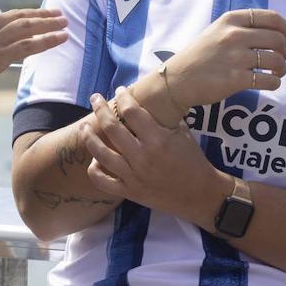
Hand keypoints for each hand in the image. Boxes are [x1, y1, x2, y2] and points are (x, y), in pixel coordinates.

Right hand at [0, 8, 67, 106]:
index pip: (0, 17)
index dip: (18, 16)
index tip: (30, 17)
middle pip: (19, 16)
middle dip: (40, 14)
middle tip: (57, 13)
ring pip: (28, 27)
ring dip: (49, 23)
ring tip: (64, 22)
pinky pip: (29, 45)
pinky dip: (48, 40)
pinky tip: (61, 38)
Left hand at [82, 87, 228, 221]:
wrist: (200, 194)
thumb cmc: (193, 160)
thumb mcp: (182, 133)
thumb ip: (162, 118)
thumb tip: (144, 101)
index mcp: (157, 140)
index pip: (131, 112)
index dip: (123, 97)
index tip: (119, 90)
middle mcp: (142, 157)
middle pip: (111, 127)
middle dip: (100, 108)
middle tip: (95, 98)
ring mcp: (133, 176)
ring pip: (100, 153)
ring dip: (89, 136)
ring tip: (85, 126)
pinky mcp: (129, 192)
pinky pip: (102, 181)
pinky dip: (94, 169)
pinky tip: (94, 159)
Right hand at [163, 9, 285, 112]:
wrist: (176, 79)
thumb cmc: (198, 56)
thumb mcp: (216, 31)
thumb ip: (241, 28)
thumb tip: (273, 32)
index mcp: (230, 20)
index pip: (270, 17)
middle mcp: (234, 35)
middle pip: (277, 39)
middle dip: (285, 50)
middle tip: (282, 58)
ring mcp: (235, 57)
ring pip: (276, 60)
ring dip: (282, 68)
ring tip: (276, 73)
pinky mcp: (235, 79)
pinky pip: (268, 80)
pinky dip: (274, 82)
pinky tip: (269, 82)